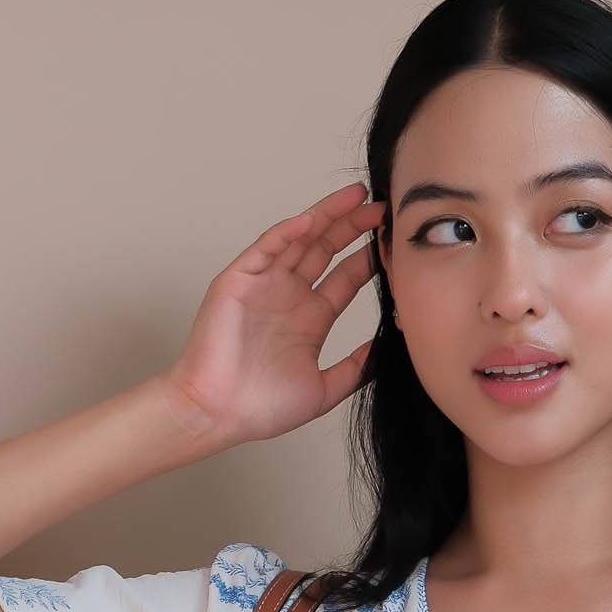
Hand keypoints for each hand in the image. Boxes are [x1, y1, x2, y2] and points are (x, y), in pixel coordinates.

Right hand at [161, 182, 382, 448]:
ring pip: (299, 240)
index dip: (368, 258)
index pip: (345, 279)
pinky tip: (309, 220)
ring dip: (326, 217)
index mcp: (310, 320)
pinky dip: (285, 232)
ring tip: (356, 197)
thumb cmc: (261, 408)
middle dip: (353, 226)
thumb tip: (388, 350)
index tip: (394, 242)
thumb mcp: (325, 390)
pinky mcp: (238, 281)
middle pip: (326, 250)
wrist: (217, 414)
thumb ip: (357, 368)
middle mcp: (288, 297)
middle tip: (382, 208)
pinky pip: (264, 249)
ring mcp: (264, 285)